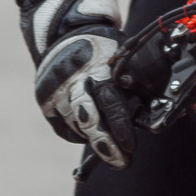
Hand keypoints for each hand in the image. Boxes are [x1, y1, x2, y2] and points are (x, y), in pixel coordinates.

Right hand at [21, 0, 135, 167]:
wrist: (64, 33)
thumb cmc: (102, 47)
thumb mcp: (121, 58)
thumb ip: (131, 85)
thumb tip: (150, 114)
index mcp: (95, 69)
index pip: (110, 103)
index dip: (120, 127)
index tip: (130, 147)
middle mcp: (71, 83)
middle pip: (89, 121)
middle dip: (107, 145)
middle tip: (122, 162)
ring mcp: (55, 94)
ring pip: (77, 128)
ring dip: (95, 140)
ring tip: (112, 149)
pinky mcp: (45, 102)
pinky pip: (64, 128)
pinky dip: (78, 134)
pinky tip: (90, 134)